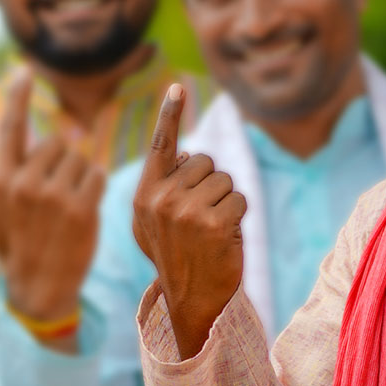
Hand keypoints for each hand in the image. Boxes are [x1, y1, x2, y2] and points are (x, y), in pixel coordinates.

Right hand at [0, 69, 104, 331]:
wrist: (39, 286)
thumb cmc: (18, 245)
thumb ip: (0, 179)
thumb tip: (23, 150)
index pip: (10, 130)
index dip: (17, 98)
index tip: (24, 71)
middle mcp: (21, 184)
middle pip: (60, 143)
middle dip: (65, 161)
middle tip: (58, 193)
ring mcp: (51, 195)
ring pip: (81, 158)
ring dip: (82, 176)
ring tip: (69, 206)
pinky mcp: (80, 207)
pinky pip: (98, 174)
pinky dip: (96, 186)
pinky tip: (85, 208)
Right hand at [132, 83, 245, 359]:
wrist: (192, 299)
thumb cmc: (179, 256)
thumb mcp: (155, 223)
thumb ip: (162, 188)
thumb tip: (185, 153)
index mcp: (145, 195)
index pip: (160, 146)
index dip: (171, 115)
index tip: (178, 87)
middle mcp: (161, 199)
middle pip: (205, 162)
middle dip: (211, 184)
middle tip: (202, 217)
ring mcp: (186, 211)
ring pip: (225, 180)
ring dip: (226, 201)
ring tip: (212, 229)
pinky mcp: (214, 222)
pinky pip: (240, 198)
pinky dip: (239, 214)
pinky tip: (226, 236)